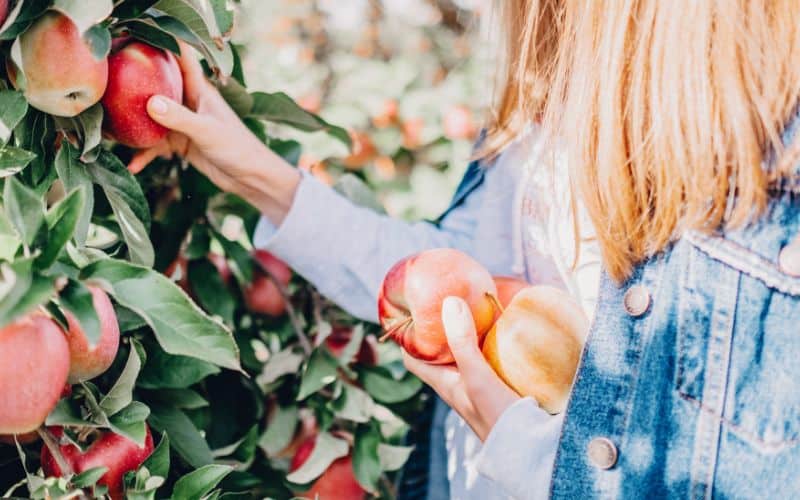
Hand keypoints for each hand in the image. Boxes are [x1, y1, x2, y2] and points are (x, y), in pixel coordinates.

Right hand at [127, 41, 299, 223]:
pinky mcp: (182, 143)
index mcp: (200, 91)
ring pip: (152, 119)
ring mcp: (184, 123)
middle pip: (158, 88)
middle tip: (109, 85)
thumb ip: (179, 117)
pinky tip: (132, 166)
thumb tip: (150, 102)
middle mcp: (189, 103)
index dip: (163, 45)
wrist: (251, 177)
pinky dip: (145, 155)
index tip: (138, 39)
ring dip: (134, 125)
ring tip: (109, 132)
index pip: (181, 60)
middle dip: (135, 86)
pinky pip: (156, 146)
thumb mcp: (206, 131)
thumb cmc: (236, 148)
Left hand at [402, 297, 519, 440]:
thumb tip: (449, 301)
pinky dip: (494, 342)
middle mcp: (458, 384)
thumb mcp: (476, 376)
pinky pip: (492, 358)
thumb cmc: (496, 416)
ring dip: (469, 333)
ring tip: (477, 305)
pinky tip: (506, 328)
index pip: (413, 358)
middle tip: (448, 298)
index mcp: (443, 383)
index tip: (410, 309)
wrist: (531, 448)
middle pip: (440, 352)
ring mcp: (479, 385)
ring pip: (467, 353)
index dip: (406, 335)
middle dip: (441, 327)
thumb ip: (462, 342)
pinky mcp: (502, 385)